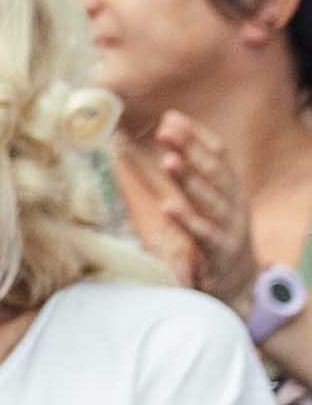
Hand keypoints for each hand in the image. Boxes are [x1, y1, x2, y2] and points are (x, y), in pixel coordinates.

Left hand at [148, 113, 260, 308]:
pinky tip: (169, 208)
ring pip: (210, 201)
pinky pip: (203, 236)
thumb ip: (193, 179)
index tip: (173, 118)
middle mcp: (234, 207)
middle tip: (165, 131)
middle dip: (190, 150)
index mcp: (232, 192)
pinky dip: (187, 221)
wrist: (239, 287)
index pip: (220, 157)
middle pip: (215, 173)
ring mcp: (229, 230)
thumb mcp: (209, 206)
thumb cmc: (216, 239)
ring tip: (169, 161)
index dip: (198, 137)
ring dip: (190, 180)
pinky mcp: (219, 255)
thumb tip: (167, 143)